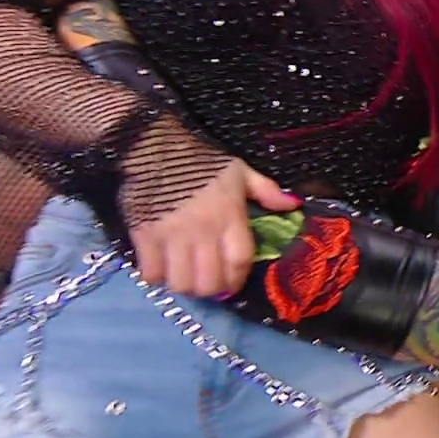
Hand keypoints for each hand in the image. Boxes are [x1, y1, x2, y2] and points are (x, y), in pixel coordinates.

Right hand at [129, 160, 299, 297]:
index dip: (237, 280)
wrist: (155, 148)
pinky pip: (152, 273)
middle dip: (211, 289)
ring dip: (184, 285)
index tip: (232, 284)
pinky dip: (156, 276)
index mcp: (230, 217)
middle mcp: (204, 232)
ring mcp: (173, 237)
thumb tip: (294, 205)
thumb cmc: (202, 162)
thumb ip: (267, 191)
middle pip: (210, 282)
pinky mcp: (145, 237)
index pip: (240, 262)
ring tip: (183, 276)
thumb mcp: (240, 172)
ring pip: (182, 283)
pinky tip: (160, 266)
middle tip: (206, 282)